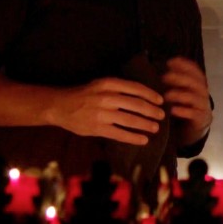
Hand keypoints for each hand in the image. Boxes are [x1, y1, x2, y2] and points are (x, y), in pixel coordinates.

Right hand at [50, 77, 165, 144]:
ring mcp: (102, 113)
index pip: (135, 88)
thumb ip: (118, 88)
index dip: (150, 95)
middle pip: (136, 104)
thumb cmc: (84, 94)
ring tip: (155, 128)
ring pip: (130, 120)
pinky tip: (143, 140)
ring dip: (145, 125)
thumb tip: (143, 95)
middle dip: (152, 111)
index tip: (160, 100)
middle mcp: (107, 97)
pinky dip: (134, 137)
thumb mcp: (101, 84)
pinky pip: (120, 134)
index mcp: (109, 83)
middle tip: (161, 115)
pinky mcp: (98, 128)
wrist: (60, 106)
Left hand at [162, 57, 212, 145]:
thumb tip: (155, 69)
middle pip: (194, 82)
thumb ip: (174, 82)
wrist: (194, 127)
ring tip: (166, 96)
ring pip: (193, 97)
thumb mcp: (180, 91)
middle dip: (179, 78)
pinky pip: (193, 113)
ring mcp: (203, 105)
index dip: (184, 65)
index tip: (170, 62)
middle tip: (164, 77)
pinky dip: (183, 111)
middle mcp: (203, 92)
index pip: (195, 70)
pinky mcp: (201, 118)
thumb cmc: (184, 106)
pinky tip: (172, 110)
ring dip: (179, 95)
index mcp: (198, 83)